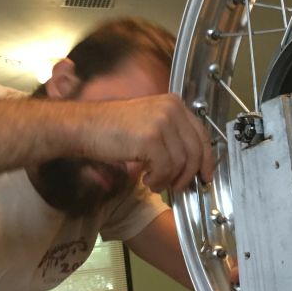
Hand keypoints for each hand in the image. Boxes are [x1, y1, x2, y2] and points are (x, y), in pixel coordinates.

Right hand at [74, 94, 213, 191]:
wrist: (85, 126)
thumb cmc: (112, 129)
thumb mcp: (149, 124)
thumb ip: (172, 136)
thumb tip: (192, 164)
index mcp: (174, 104)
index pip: (202, 134)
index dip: (207, 159)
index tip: (205, 176)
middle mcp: (171, 109)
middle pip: (196, 151)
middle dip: (188, 175)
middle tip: (178, 186)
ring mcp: (161, 122)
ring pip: (181, 163)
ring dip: (169, 179)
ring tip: (155, 181)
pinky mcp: (150, 138)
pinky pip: (166, 168)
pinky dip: (158, 180)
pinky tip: (147, 179)